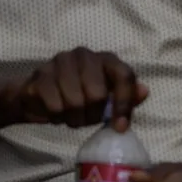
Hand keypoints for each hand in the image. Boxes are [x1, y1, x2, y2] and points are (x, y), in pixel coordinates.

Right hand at [13, 47, 146, 130]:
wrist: (37, 96)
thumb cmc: (77, 97)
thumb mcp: (106, 101)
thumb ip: (126, 97)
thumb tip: (144, 91)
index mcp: (105, 58)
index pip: (124, 75)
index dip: (125, 104)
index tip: (119, 127)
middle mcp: (83, 54)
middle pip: (97, 94)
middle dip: (92, 115)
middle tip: (86, 118)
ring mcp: (59, 61)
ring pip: (75, 102)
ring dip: (74, 119)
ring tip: (71, 116)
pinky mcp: (41, 75)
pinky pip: (55, 106)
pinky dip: (57, 118)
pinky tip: (55, 113)